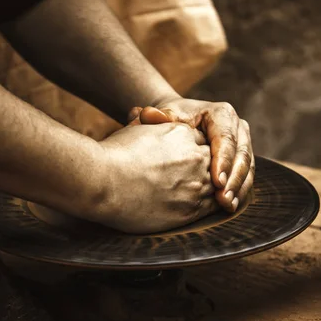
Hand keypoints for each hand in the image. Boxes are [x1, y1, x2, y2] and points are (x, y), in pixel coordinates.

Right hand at [93, 123, 217, 233]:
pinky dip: (214, 206)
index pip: (201, 141)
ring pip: (217, 184)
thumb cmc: (111, 155)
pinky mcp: (192, 207)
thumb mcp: (132, 129)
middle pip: (213, 161)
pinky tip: (202, 207)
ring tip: (204, 196)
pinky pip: (214, 206)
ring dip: (214, 189)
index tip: (188, 161)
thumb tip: (139, 112)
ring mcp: (196, 182)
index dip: (195, 151)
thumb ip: (143, 123)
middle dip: (208, 169)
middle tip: (204, 179)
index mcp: (182, 133)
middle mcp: (194, 156)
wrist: (103, 182)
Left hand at [128, 97, 253, 211]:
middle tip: (223, 199)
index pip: (226, 138)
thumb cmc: (170, 121)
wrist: (179, 123)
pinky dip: (240, 192)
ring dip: (239, 188)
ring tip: (227, 206)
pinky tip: (230, 207)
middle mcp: (238, 127)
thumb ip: (157, 118)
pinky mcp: (243, 159)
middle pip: (242, 153)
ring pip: (248, 167)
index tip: (216, 181)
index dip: (223, 160)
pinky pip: (246, 176)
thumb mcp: (164, 117)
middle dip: (234, 178)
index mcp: (221, 114)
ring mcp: (243, 143)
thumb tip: (146, 114)